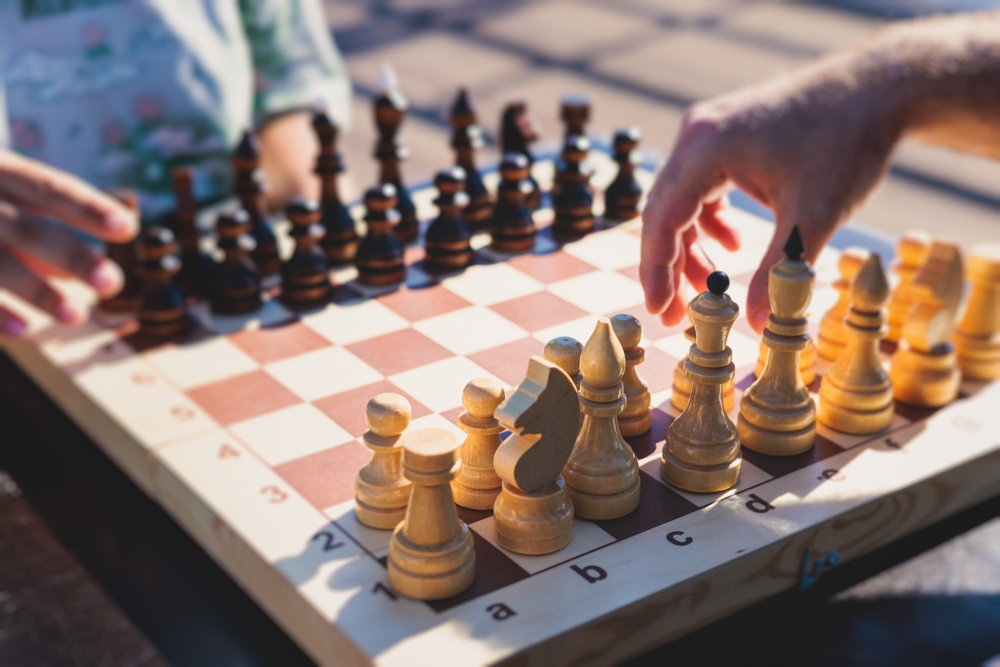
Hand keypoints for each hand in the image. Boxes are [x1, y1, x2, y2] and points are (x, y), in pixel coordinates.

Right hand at [0, 150, 138, 334]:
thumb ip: (39, 223)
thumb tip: (94, 254)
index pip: (48, 187)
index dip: (88, 207)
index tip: (128, 227)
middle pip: (25, 227)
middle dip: (71, 255)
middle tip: (112, 283)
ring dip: (36, 291)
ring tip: (75, 316)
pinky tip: (25, 332)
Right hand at [640, 57, 902, 331]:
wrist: (878, 86)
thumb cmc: (847, 141)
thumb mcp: (813, 215)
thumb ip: (780, 273)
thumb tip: (757, 326)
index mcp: (706, 148)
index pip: (661, 219)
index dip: (656, 270)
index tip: (658, 311)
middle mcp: (697, 134)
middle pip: (663, 211)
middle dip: (670, 266)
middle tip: (675, 313)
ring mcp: (709, 131)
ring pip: (681, 200)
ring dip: (691, 245)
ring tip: (711, 285)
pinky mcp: (726, 134)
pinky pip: (700, 185)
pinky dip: (709, 220)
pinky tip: (733, 243)